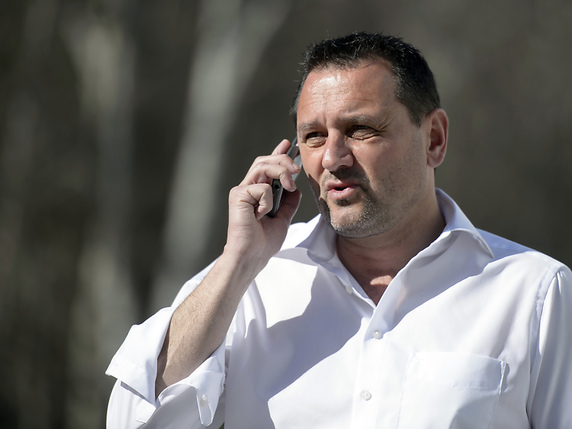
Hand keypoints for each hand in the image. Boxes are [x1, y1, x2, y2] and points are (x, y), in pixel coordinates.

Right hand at [223, 139, 301, 271]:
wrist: (252, 256)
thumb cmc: (263, 242)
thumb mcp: (284, 219)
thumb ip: (289, 203)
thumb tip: (296, 188)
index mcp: (257, 192)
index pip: (267, 166)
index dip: (277, 153)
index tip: (287, 144)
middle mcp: (247, 188)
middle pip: (264, 160)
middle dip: (283, 160)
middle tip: (297, 169)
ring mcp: (241, 191)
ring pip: (263, 166)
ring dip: (281, 172)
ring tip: (289, 186)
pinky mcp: (238, 196)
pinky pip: (262, 187)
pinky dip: (268, 201)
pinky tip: (262, 215)